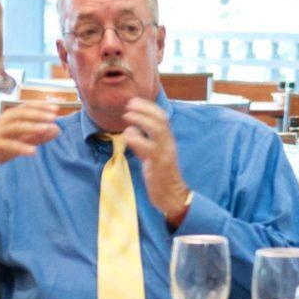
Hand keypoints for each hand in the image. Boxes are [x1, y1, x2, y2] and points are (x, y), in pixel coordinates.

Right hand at [0, 102, 60, 175]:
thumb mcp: (21, 140)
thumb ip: (38, 135)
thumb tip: (57, 130)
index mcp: (9, 117)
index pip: (26, 107)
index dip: (40, 106)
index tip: (56, 108)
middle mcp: (2, 121)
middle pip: (20, 113)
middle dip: (38, 113)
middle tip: (54, 116)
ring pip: (15, 127)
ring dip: (32, 127)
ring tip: (47, 129)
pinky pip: (7, 145)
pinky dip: (21, 147)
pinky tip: (34, 151)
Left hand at [121, 98, 189, 225]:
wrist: (171, 196)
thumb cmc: (160, 176)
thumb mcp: (151, 154)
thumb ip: (143, 141)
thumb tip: (131, 128)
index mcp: (168, 140)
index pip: (162, 117)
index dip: (148, 106)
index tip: (134, 101)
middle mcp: (169, 144)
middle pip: (161, 119)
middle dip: (145, 108)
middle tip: (129, 105)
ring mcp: (165, 154)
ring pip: (157, 130)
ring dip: (141, 119)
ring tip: (127, 115)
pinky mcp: (159, 165)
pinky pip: (149, 148)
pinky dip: (136, 139)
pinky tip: (127, 136)